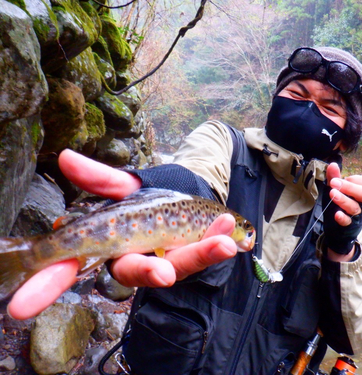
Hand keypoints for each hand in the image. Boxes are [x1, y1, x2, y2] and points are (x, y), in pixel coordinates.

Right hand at [7, 149, 238, 319]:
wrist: (183, 194)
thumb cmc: (147, 198)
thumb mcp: (123, 186)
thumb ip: (98, 177)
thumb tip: (64, 156)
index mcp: (106, 245)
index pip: (70, 269)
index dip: (45, 287)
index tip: (20, 307)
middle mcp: (135, 259)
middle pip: (135, 274)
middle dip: (150, 275)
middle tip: (164, 274)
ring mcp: (167, 260)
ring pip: (179, 264)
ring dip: (199, 253)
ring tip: (222, 242)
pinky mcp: (194, 256)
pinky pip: (203, 252)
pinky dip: (216, 240)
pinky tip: (230, 231)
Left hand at [322, 163, 361, 259]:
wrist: (337, 228)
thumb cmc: (338, 204)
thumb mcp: (335, 189)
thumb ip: (334, 177)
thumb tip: (333, 164)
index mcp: (361, 191)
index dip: (355, 179)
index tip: (340, 178)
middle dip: (349, 187)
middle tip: (334, 183)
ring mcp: (356, 215)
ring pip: (355, 207)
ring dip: (343, 200)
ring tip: (332, 193)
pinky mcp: (349, 225)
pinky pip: (348, 222)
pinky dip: (343, 218)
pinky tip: (336, 214)